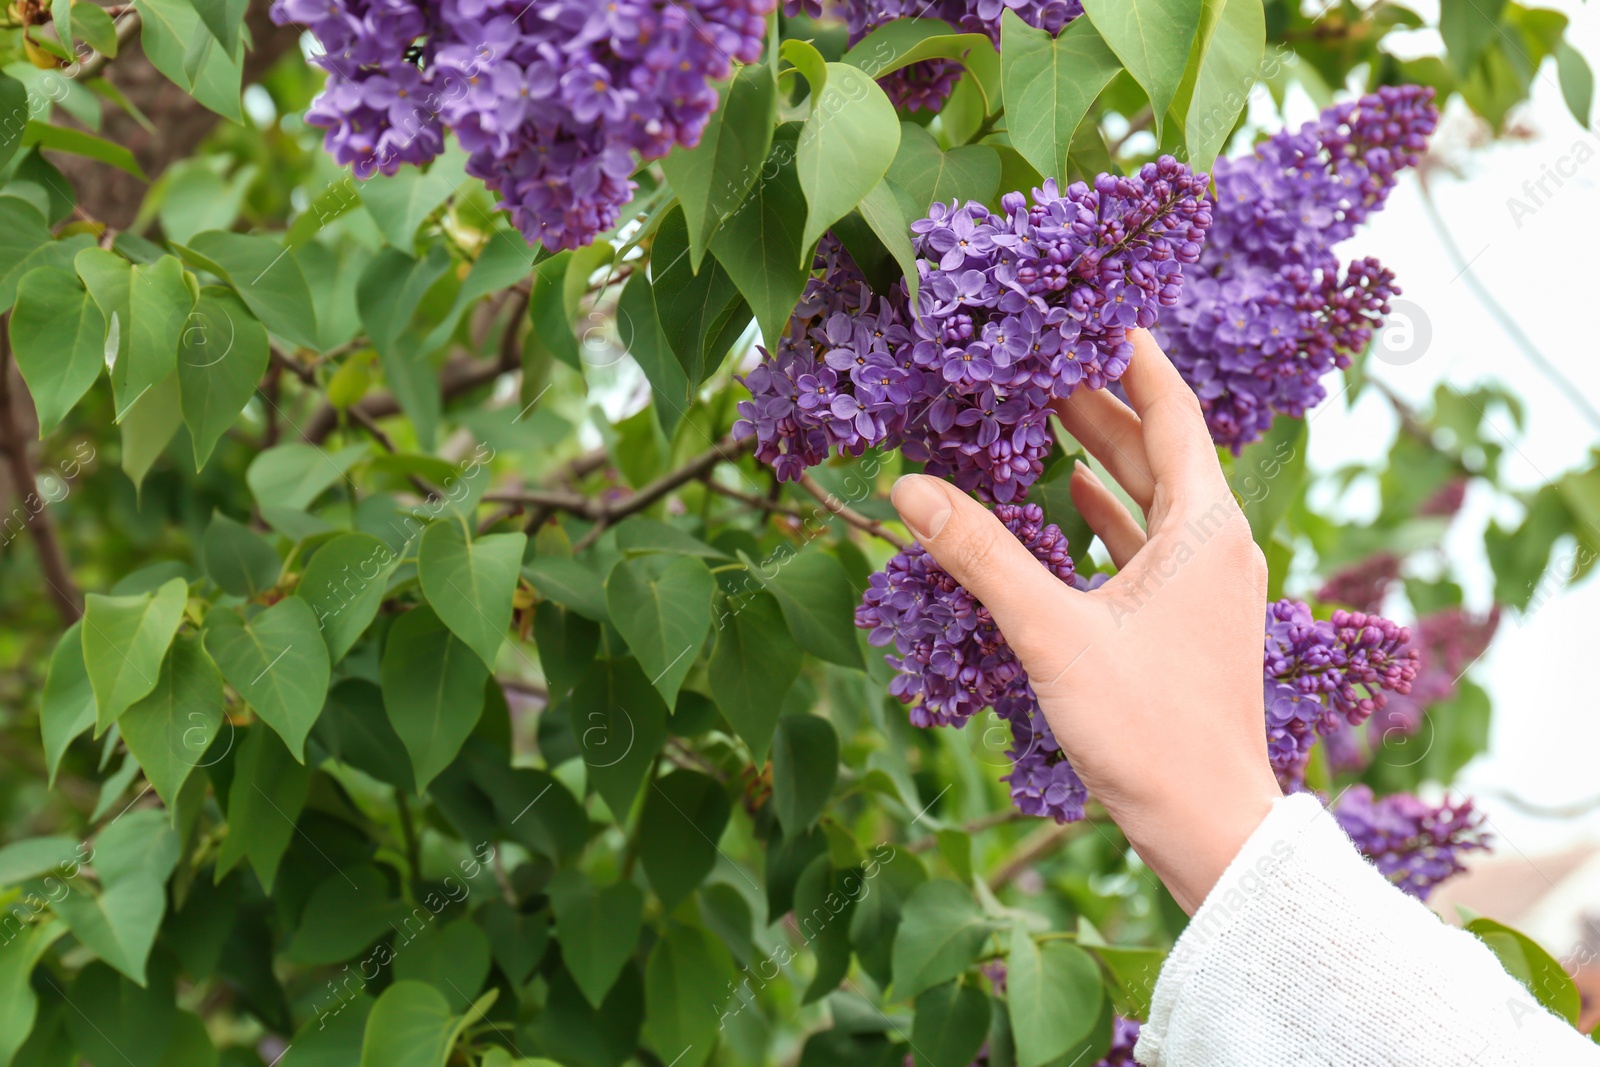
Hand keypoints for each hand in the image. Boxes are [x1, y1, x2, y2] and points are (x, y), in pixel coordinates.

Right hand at [888, 329, 1281, 913]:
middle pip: (1158, 451)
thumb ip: (981, 555)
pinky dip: (1110, 516)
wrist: (1208, 826)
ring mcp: (1206, 588)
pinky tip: (1072, 502)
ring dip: (1103, 459)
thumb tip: (907, 487)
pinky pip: (1148, 546)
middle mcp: (1216, 546)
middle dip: (1101, 405)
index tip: (1099, 312)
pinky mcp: (1187, 624)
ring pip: (1152, 500)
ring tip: (1044, 419)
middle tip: (1043, 361)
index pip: (1173, 411)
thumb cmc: (1148, 728)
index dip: (1136, 360)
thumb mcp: (1053, 632)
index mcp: (1205, 528)